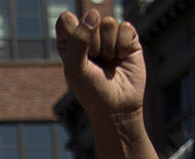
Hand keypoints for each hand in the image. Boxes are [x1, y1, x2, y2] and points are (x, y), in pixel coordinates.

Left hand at [55, 9, 145, 123]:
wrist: (117, 109)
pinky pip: (125, 27)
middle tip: (96, 64)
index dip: (73, 34)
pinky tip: (121, 58)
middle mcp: (89, 36)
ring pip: (108, 23)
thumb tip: (94, 14)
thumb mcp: (76, 69)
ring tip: (109, 62)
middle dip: (93, 45)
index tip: (79, 54)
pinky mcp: (128, 39)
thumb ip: (78, 40)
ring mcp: (109, 36)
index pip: (66, 20)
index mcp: (70, 42)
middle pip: (89, 20)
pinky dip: (123, 45)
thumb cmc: (92, 92)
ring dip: (109, 48)